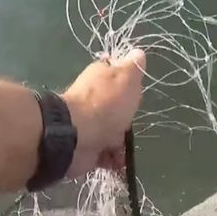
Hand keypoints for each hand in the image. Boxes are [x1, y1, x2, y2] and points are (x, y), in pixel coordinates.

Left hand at [61, 49, 145, 178]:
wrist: (77, 136)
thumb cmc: (106, 104)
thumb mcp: (127, 79)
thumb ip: (134, 67)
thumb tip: (138, 52)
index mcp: (100, 76)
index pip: (115, 75)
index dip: (128, 84)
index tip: (137, 92)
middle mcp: (92, 98)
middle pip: (115, 107)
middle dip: (125, 118)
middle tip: (133, 123)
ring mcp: (88, 123)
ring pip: (111, 131)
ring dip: (120, 141)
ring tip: (129, 148)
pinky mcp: (86, 146)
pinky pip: (105, 153)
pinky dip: (113, 160)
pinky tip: (121, 163)